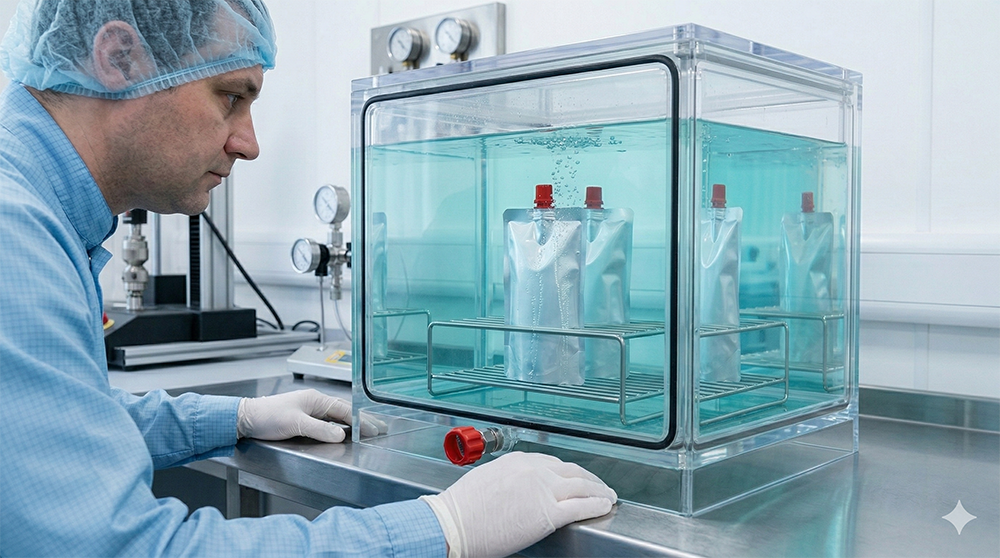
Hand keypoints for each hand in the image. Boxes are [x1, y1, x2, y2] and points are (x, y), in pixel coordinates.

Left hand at [237, 389, 386, 442]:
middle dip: (362, 420)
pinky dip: (340, 426)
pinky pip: (328, 422)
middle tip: (379, 428)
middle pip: (344, 412)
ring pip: (337, 416)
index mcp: (315, 399)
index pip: (344, 410)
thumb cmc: (267, 416)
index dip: (360, 421)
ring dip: (352, 423)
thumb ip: (319, 429)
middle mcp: (314, 403)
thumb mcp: (295, 423)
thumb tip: (341, 434)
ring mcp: (309, 410)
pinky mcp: (303, 419)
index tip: (373, 429)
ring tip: (367, 430)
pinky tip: (344, 432)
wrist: (246, 419)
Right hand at [420, 452, 616, 557]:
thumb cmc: (463, 508)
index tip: (575, 477)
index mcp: (518, 460)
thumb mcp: (487, 480)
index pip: (553, 463)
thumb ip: (508, 479)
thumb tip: (518, 488)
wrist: (454, 524)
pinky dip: (596, 505)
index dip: (568, 472)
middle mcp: (534, 470)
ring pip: (582, 486)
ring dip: (599, 491)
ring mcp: (543, 490)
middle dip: (589, 478)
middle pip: (572, 471)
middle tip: (599, 484)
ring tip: (608, 496)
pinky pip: (581, 506)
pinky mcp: (549, 513)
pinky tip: (604, 506)